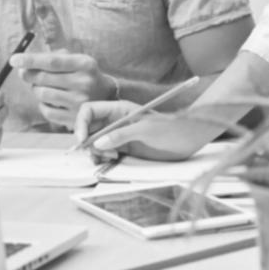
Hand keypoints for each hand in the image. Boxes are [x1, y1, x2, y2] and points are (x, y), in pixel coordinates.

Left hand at [12, 51, 110, 128]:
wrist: (105, 96)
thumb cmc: (83, 74)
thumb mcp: (75, 59)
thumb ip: (51, 58)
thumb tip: (24, 65)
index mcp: (84, 63)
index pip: (52, 61)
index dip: (30, 60)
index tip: (14, 59)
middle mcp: (84, 83)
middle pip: (43, 78)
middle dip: (29, 74)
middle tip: (25, 73)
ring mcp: (80, 102)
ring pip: (42, 94)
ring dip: (35, 89)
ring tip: (42, 86)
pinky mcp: (74, 118)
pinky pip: (46, 111)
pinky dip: (42, 104)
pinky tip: (49, 100)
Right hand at [73, 100, 223, 162]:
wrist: (188, 140)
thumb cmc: (171, 129)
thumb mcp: (146, 129)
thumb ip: (122, 135)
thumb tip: (98, 143)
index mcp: (118, 109)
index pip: (89, 111)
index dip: (81, 123)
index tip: (82, 140)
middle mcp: (115, 121)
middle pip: (88, 128)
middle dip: (87, 141)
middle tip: (96, 153)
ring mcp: (118, 135)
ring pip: (94, 142)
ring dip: (94, 152)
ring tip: (108, 157)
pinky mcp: (123, 148)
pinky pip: (104, 152)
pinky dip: (102, 158)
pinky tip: (112, 160)